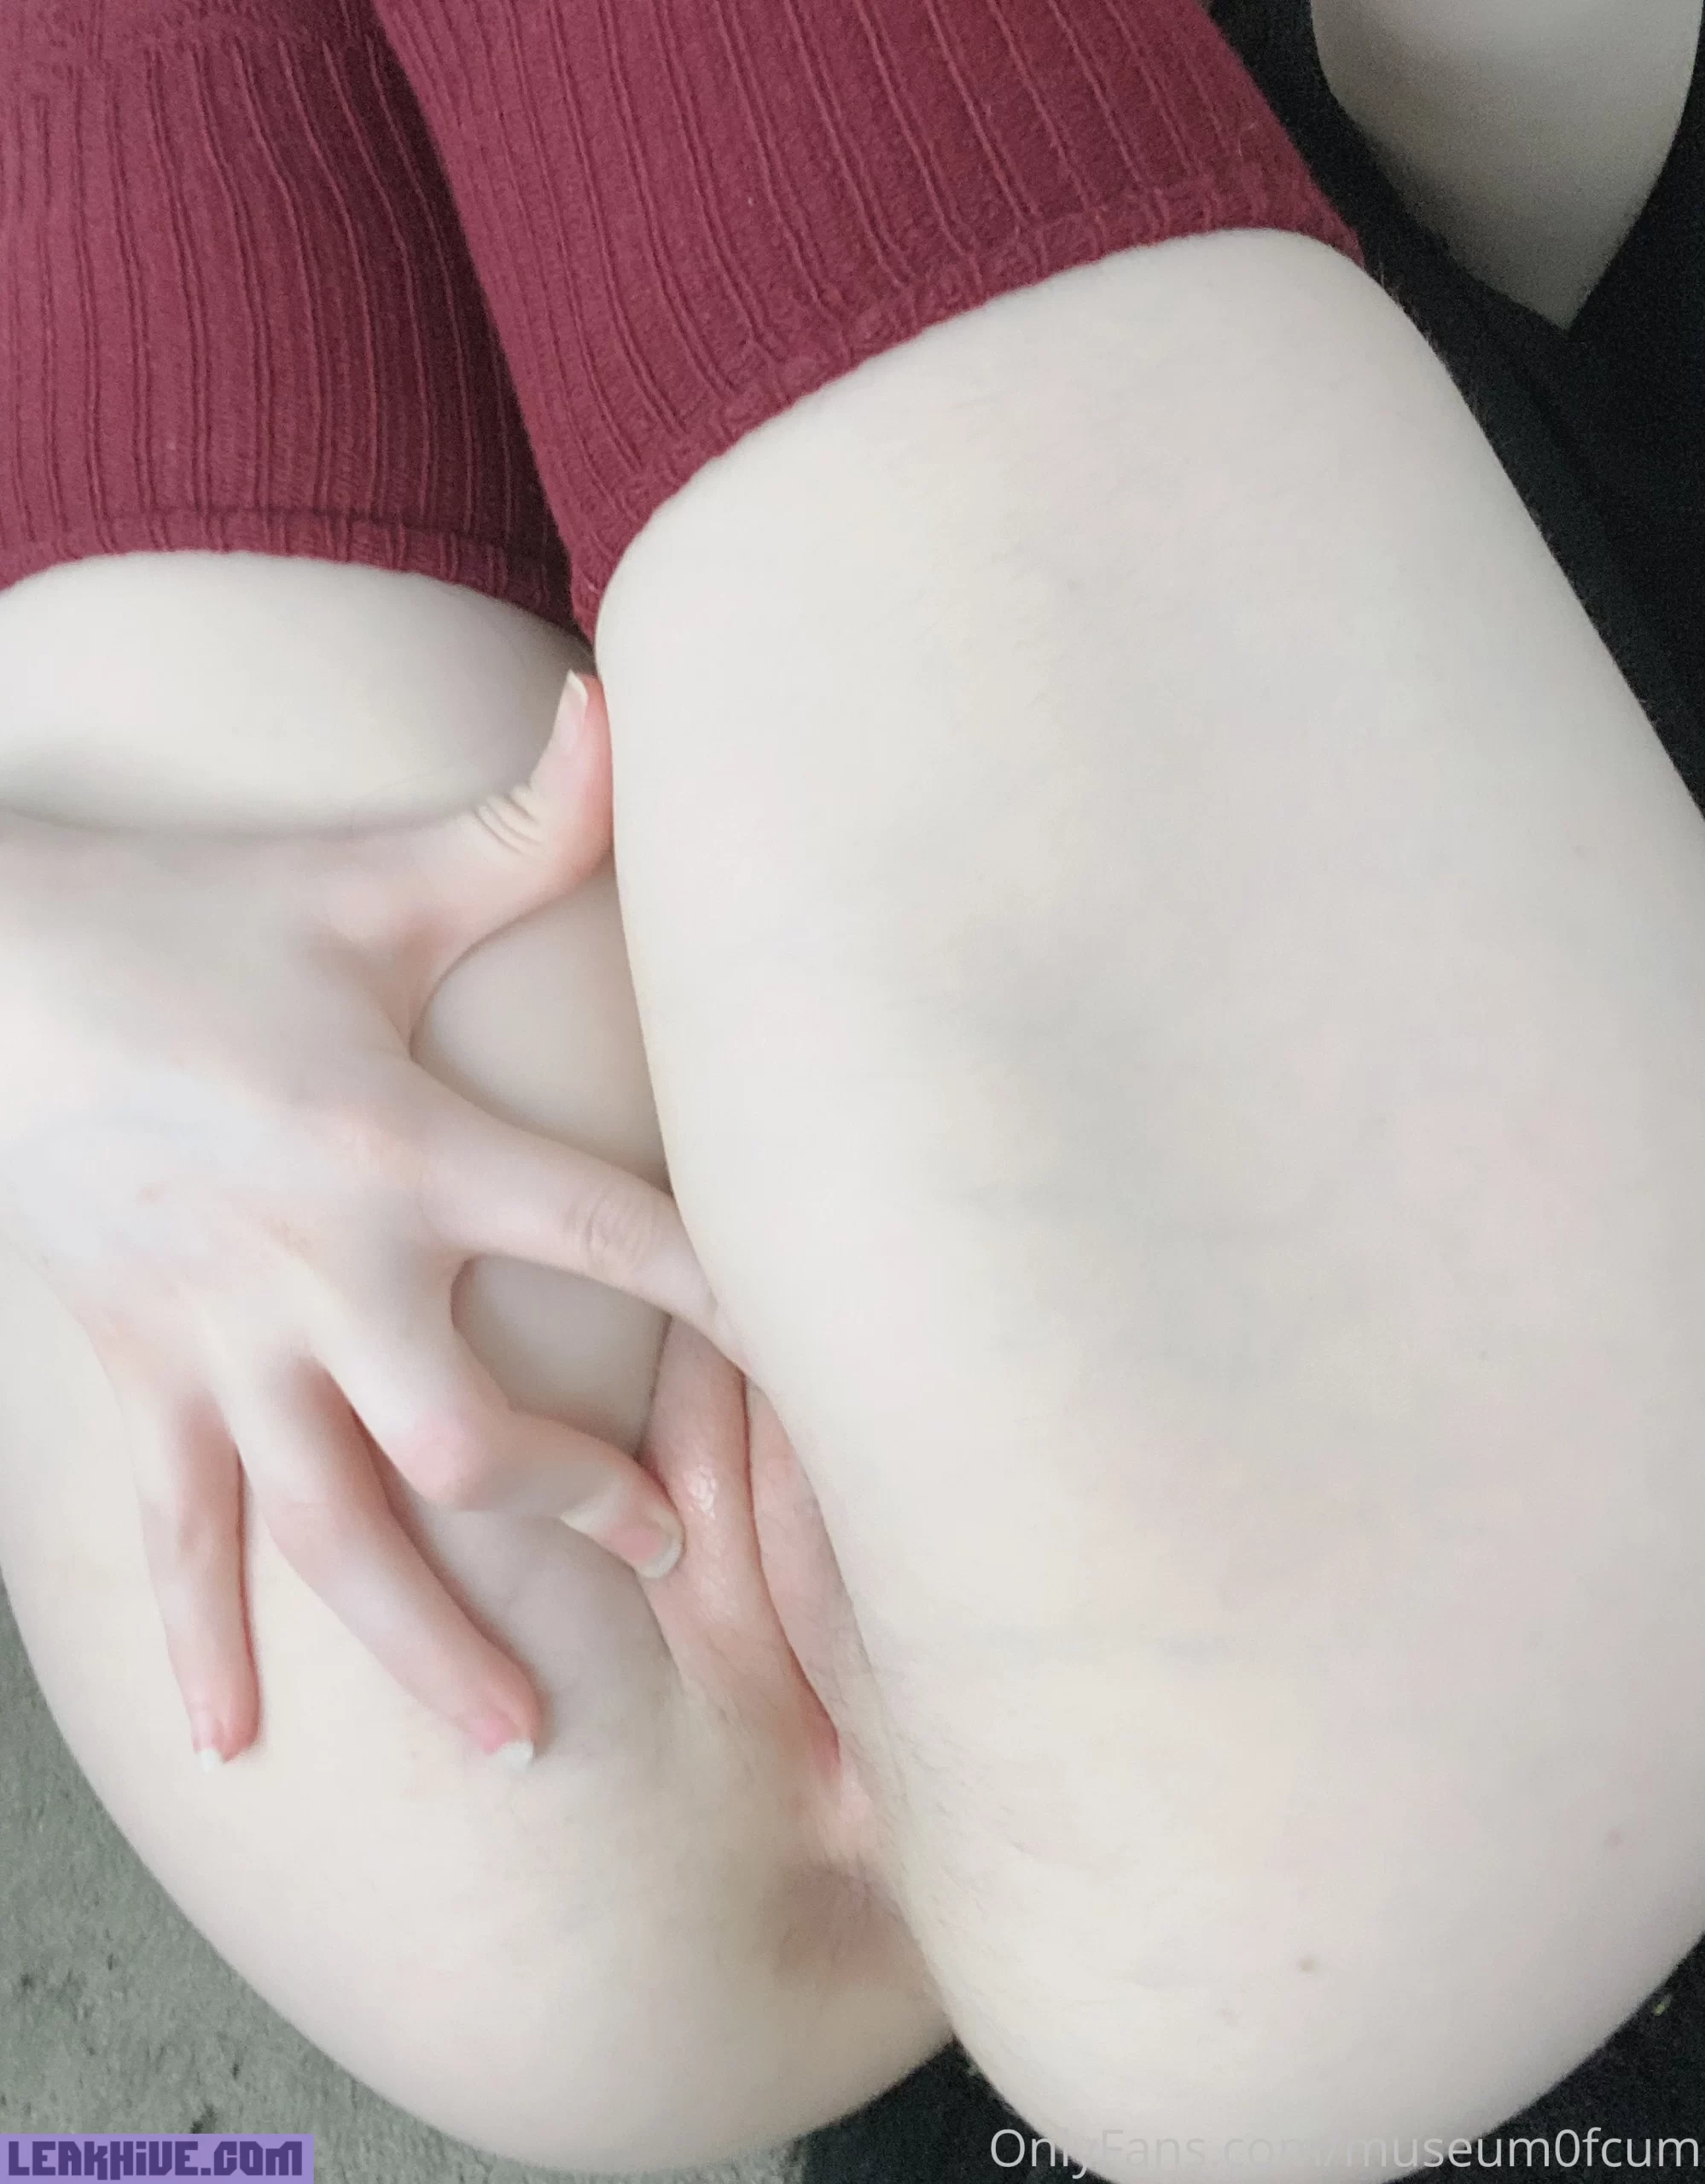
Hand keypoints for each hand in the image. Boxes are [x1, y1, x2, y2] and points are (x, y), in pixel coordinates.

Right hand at [0, 669, 741, 1764]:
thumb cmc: (199, 912)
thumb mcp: (368, 876)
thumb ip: (526, 823)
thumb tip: (619, 700)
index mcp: (407, 1144)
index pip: (617, 1239)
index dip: (734, 1306)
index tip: (823, 1378)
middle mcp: (323, 1265)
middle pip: (480, 1438)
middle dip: (587, 1509)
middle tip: (672, 1554)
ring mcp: (219, 1337)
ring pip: (338, 1528)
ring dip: (432, 1640)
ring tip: (523, 1742)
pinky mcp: (134, 1374)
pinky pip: (168, 1537)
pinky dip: (201, 1644)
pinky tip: (238, 1749)